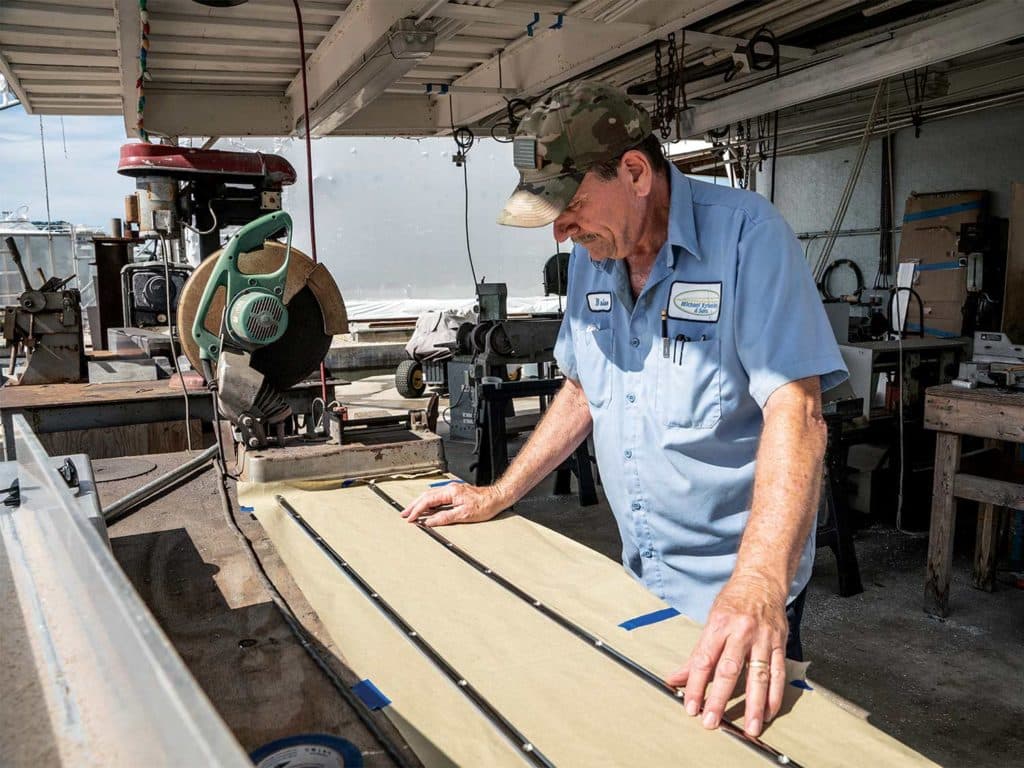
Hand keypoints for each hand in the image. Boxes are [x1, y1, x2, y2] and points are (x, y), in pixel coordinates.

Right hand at [401, 482, 506, 526]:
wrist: (498, 497)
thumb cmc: (485, 505)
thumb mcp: (464, 515)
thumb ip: (445, 518)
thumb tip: (430, 522)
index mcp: (450, 492)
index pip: (428, 501)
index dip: (417, 510)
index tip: (410, 519)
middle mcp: (449, 489)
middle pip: (426, 496)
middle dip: (414, 506)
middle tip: (404, 514)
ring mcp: (452, 490)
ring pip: (430, 496)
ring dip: (420, 504)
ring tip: (411, 512)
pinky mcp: (456, 493)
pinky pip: (437, 498)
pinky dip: (429, 504)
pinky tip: (427, 509)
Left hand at [666, 574, 787, 736]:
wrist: (762, 581)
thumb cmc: (733, 602)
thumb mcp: (710, 621)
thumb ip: (696, 653)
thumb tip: (675, 678)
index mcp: (719, 625)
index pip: (703, 660)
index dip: (695, 685)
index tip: (690, 706)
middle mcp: (741, 632)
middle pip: (728, 670)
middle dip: (718, 699)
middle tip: (711, 722)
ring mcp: (762, 638)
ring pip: (757, 676)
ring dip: (753, 705)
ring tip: (749, 728)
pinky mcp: (779, 644)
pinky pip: (778, 674)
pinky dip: (774, 696)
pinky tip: (769, 712)